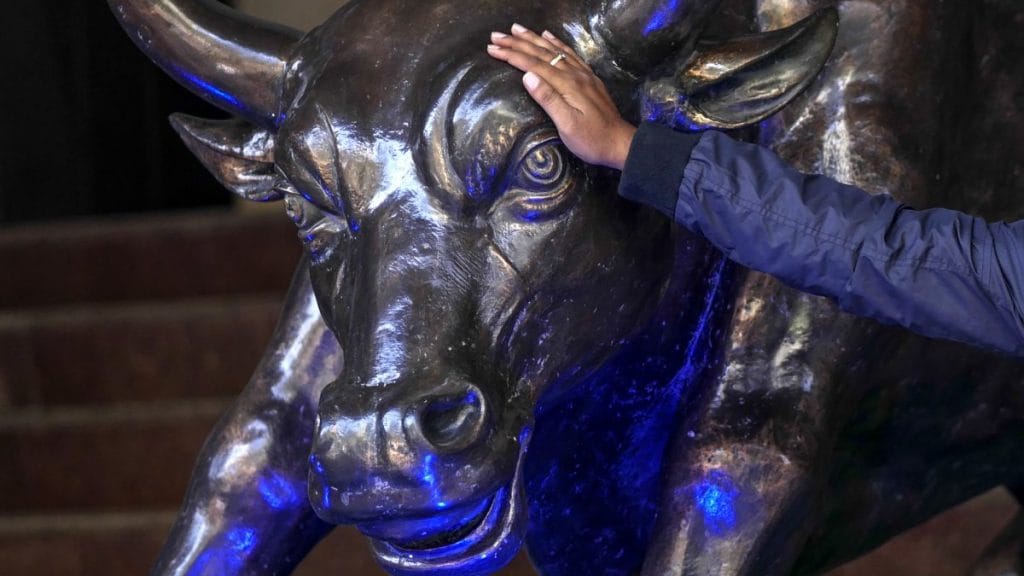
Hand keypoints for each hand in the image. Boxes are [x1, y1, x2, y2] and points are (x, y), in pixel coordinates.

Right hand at [487, 24, 636, 170]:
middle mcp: (573, 74)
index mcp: (566, 84)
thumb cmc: (591, 140)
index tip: (492, 48)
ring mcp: (582, 74)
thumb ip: (548, 99)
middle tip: (496, 35)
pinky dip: (556, 42)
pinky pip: (569, 53)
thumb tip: (527, 76)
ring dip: (533, 38)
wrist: (620, 143)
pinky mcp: (588, 78)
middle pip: (541, 53)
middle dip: (517, 43)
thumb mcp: (567, 125)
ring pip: (553, 49)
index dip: (511, 55)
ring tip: (517, 29)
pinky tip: (549, 36)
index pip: (533, 65)